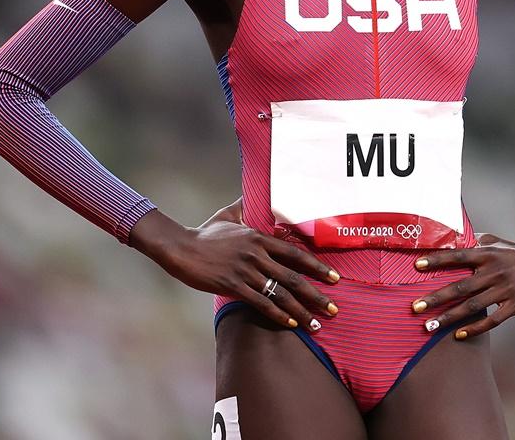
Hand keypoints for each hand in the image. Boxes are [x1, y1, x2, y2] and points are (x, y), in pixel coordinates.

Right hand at [129, 205, 340, 330]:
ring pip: (280, 294)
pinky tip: (292, 324)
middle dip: (317, 295)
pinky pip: (261, 303)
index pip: (296, 253)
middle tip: (334, 309)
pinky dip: (279, 315)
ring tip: (317, 324)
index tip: (334, 278)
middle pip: (294, 277)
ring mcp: (246, 271)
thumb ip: (245, 205)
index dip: (317, 267)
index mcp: (260, 238)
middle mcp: (257, 255)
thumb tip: (253, 190)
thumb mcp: (229, 214)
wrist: (180, 248)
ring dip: (301, 310)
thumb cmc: (205, 233)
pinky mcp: (233, 286)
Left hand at [409, 217, 514, 338]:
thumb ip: (475, 241)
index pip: (458, 255)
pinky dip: (475, 328)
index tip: (416, 265)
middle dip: (436, 297)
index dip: (437, 260)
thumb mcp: (497, 242)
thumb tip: (453, 237)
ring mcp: (505, 289)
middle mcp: (494, 271)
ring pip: (473, 306)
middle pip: (461, 286)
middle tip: (415, 307)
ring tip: (429, 326)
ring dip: (450, 317)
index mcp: (487, 254)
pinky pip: (493, 319)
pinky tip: (458, 334)